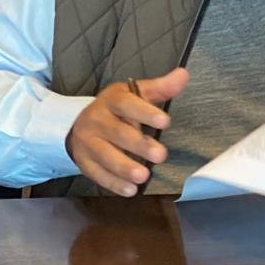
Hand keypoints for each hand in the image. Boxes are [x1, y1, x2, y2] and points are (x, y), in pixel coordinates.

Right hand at [65, 69, 188, 196]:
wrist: (80, 122)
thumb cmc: (118, 108)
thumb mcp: (136, 93)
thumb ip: (160, 87)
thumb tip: (183, 75)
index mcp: (112, 100)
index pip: (127, 104)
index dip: (145, 113)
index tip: (165, 122)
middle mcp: (96, 120)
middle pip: (117, 133)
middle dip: (139, 145)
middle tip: (161, 155)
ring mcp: (88, 142)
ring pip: (105, 156)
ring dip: (124, 167)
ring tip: (144, 176)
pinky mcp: (84, 162)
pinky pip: (97, 174)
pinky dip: (113, 183)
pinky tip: (130, 190)